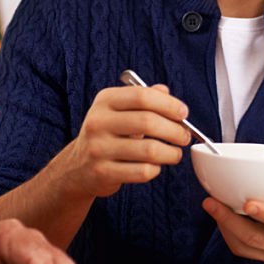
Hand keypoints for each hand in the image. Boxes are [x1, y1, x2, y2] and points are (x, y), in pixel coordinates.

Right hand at [61, 83, 191, 198]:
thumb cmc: (109, 134)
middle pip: (148, 122)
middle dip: (175, 130)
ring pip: (149, 150)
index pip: (142, 96)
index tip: (184, 113)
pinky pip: (142, 172)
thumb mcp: (120, 110)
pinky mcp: (102, 173)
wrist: (78, 167)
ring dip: (171, 153)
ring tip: (175, 153)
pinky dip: (156, 169)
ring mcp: (98, 148)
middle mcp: (98, 122)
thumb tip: (165, 91)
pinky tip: (155, 166)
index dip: (169, 104)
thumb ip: (143, 98)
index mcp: (105, 100)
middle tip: (185, 136)